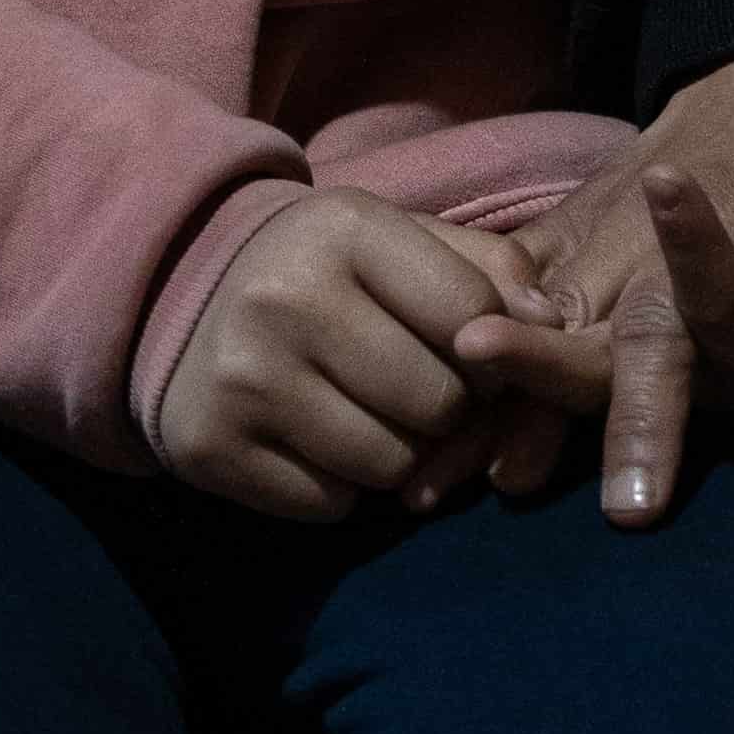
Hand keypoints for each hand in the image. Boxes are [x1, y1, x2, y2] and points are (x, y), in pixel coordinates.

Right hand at [156, 192, 548, 520]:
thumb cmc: (323, 268)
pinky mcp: (211, 447)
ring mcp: (243, 378)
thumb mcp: (398, 239)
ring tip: (375, 417)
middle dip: (451, 410)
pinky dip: (342, 486)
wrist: (181, 292)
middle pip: (438, 403)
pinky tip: (320, 441)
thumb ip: (488, 271)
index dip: (498, 353)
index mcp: (342, 229)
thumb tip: (552, 329)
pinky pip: (330, 503)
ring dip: (402, 457)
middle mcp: (285, 299)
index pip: (474, 321)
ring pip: (390, 465)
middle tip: (426, 395)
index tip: (479, 357)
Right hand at [453, 43, 733, 540]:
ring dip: (548, 397)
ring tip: (509, 478)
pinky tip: (460, 429)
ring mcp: (638, 233)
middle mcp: (714, 238)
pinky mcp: (587, 229)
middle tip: (638, 510)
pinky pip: (534, 300)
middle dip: (653, 421)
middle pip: (676, 337)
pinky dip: (499, 363)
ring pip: (588, 321)